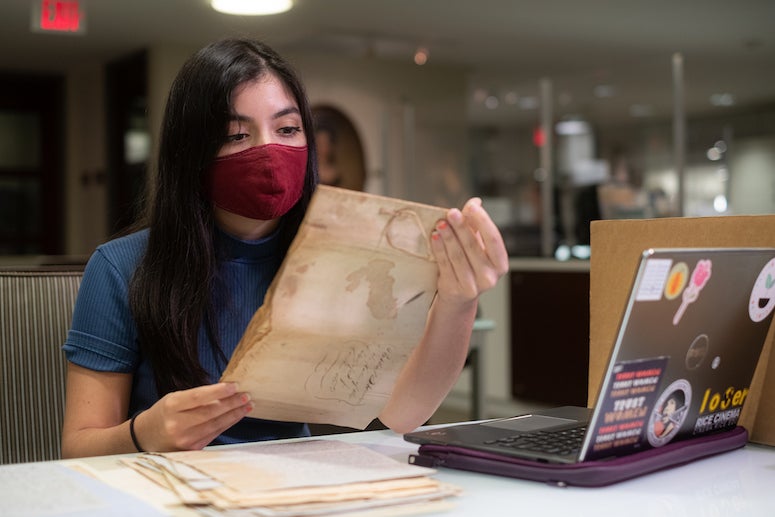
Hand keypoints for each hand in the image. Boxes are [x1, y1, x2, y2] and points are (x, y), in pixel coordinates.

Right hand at [133, 382, 251, 450]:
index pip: (199, 397)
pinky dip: (227, 424)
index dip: (218, 391)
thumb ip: (197, 397)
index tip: (235, 386)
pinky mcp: (192, 450)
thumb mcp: (175, 399)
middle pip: (211, 412)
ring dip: (234, 414)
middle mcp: (177, 424)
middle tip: (247, 395)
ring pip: (216, 424)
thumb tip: (226, 391)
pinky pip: (214, 434)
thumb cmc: (165, 413)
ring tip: (248, 405)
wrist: (147, 437)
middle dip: (232, 403)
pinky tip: (237, 416)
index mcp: (171, 406)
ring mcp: (185, 439)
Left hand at [430, 198, 508, 303]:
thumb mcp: (478, 245)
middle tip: (451, 212)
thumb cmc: (471, 265)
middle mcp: (489, 277)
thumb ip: (476, 224)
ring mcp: (472, 285)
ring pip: (457, 255)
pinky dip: (439, 249)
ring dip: (448, 237)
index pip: (494, 239)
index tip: (472, 207)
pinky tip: (435, 237)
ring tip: (440, 223)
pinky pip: (445, 264)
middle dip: (461, 227)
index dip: (483, 221)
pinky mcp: (454, 289)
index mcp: (500, 264)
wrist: (459, 295)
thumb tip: (475, 201)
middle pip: (473, 246)